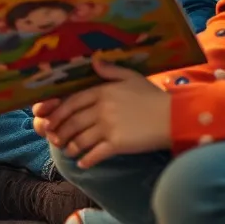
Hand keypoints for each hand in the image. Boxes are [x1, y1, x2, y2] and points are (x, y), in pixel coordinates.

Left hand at [32, 60, 170, 168]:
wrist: (174, 116)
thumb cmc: (153, 96)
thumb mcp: (131, 77)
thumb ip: (110, 70)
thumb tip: (93, 61)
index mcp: (102, 91)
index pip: (72, 102)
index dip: (58, 113)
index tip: (50, 121)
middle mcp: (101, 109)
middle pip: (72, 122)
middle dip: (60, 132)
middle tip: (55, 140)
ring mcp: (108, 127)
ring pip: (80, 139)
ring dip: (71, 147)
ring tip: (68, 152)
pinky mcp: (117, 144)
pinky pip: (95, 154)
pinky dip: (86, 160)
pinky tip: (83, 163)